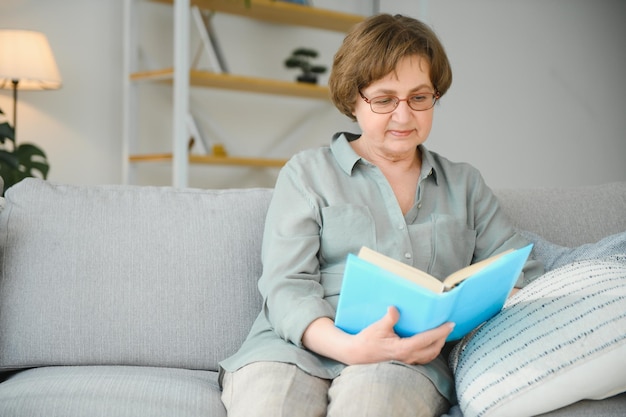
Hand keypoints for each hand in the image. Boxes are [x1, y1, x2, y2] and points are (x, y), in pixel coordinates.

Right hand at [301, 307, 453, 365]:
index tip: (450, 324)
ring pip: (429, 356)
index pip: (427, 340)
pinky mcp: (404, 361)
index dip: (440, 332)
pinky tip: (430, 343)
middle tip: (449, 327)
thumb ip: (389, 318)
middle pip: (432, 349)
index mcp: (403, 348)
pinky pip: (422, 358)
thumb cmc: (367, 340)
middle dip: (443, 338)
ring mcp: (407, 360)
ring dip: (438, 345)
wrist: (358, 353)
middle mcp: (408, 356)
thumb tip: (395, 309)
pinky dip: (430, 350)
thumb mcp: (377, 327)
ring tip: (442, 334)